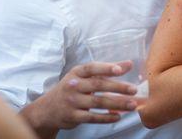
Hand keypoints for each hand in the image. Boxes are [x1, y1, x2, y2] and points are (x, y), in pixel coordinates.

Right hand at [22, 61, 139, 134]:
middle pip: (98, 85)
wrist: (47, 109)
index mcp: (76, 72)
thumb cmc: (71, 88)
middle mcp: (73, 85)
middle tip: (134, 89)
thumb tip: (128, 64)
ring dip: (117, 104)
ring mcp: (72, 101)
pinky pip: (93, 117)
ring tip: (132, 105)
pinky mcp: (73, 116)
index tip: (121, 69)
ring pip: (98, 102)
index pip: (92, 68)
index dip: (106, 68)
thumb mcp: (84, 77)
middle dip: (118, 87)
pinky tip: (118, 116)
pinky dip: (106, 118)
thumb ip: (106, 70)